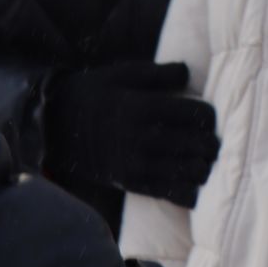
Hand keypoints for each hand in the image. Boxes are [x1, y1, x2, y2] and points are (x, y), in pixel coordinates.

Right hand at [42, 61, 219, 206]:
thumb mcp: (124, 74)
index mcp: (146, 107)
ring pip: (191, 172)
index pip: (199, 115)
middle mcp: (145, 138)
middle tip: (211, 141)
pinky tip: (191, 183)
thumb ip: (160, 74)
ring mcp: (139, 164)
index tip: (208, 117)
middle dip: (211, 143)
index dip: (211, 116)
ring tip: (201, 160)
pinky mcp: (133, 183)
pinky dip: (189, 191)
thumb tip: (189, 72)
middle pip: (200, 145)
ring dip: (203, 166)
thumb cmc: (95, 94)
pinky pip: (172, 194)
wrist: (56, 127)